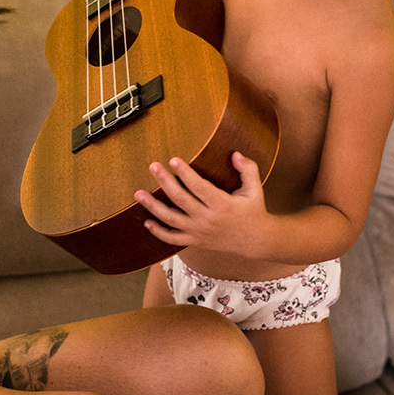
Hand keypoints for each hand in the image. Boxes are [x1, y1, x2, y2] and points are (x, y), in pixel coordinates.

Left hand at [138, 152, 267, 255]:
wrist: (255, 241)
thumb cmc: (253, 211)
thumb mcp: (255, 189)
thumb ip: (248, 169)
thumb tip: (235, 154)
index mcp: (222, 204)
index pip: (199, 187)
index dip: (185, 173)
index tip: (173, 160)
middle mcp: (208, 219)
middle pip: (181, 199)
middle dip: (165, 181)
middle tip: (153, 166)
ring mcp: (199, 232)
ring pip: (171, 219)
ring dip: (154, 206)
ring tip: (139, 194)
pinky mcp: (195, 241)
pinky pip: (173, 239)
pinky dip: (158, 232)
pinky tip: (146, 221)